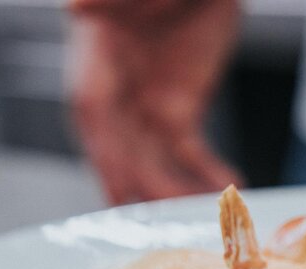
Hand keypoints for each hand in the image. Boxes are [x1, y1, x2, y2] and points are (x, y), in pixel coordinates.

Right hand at [69, 0, 243, 203]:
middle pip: (125, 149)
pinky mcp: (179, 110)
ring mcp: (148, 107)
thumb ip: (104, 3)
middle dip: (147, 183)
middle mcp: (117, 94)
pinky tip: (229, 182)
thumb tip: (75, 7)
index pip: (94, 114)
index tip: (116, 191)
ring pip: (157, 160)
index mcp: (95, 63)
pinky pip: (190, 151)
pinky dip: (207, 171)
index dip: (103, 155)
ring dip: (179, 187)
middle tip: (171, 211)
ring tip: (207, 205)